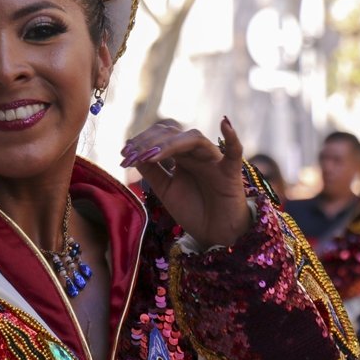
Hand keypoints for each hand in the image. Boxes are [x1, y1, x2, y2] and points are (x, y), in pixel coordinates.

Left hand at [121, 116, 250, 248]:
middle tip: (131, 154)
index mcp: (181, 156)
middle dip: (149, 142)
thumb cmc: (193, 210)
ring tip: (150, 155)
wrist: (215, 235)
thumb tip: (133, 154)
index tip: (124, 153)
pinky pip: (235, 152)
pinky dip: (232, 138)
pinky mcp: (231, 173)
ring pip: (194, 139)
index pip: (161, 136)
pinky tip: (225, 124)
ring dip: (169, 143)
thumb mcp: (165, 190)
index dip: (142, 141)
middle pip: (173, 133)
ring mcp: (214, 160)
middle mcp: (197, 153)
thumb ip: (151, 171)